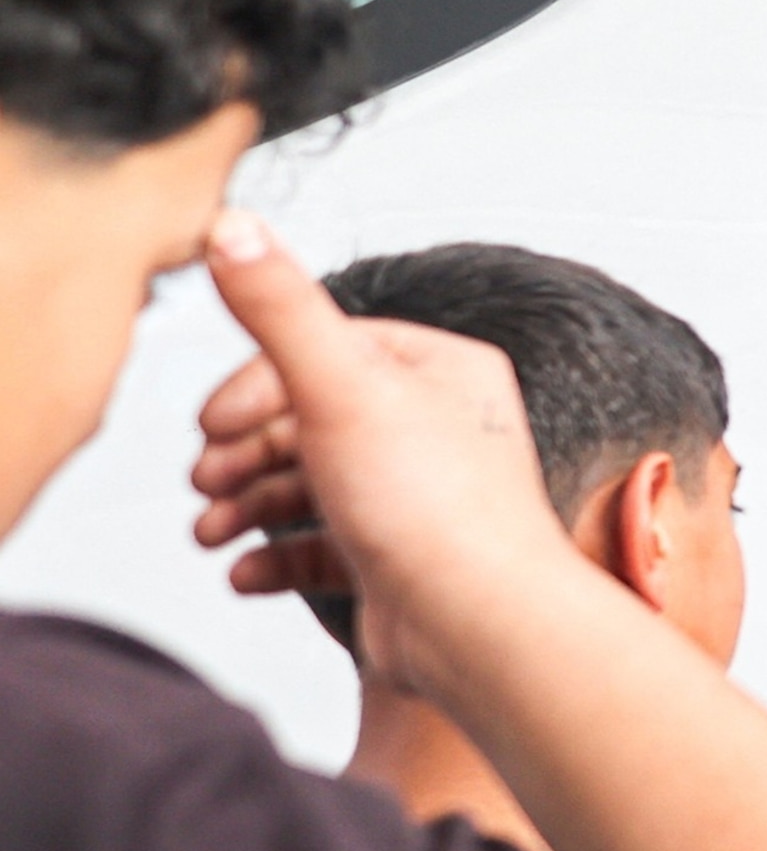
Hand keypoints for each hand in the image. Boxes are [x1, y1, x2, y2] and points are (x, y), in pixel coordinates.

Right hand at [189, 211, 574, 695]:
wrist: (479, 626)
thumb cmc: (433, 506)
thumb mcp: (341, 386)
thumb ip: (280, 307)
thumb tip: (232, 224)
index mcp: (444, 372)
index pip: (332, 350)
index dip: (258, 382)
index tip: (210, 420)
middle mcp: (440, 431)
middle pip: (315, 418)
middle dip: (246, 448)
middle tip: (203, 478)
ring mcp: (421, 499)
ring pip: (314, 484)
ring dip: (249, 502)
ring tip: (209, 530)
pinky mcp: (403, 563)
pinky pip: (326, 549)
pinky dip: (277, 556)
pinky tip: (244, 573)